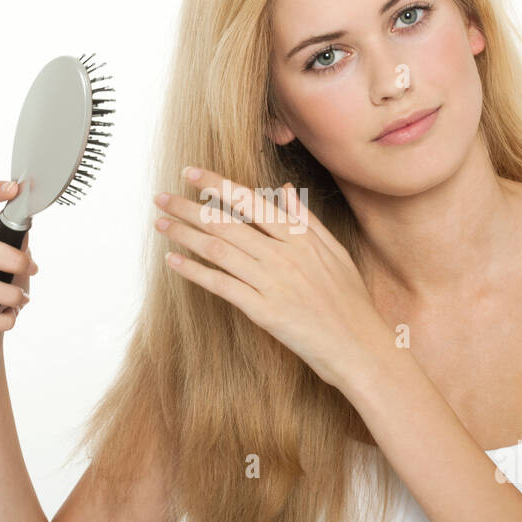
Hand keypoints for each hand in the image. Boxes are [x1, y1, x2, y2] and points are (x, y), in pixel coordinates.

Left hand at [153, 166, 388, 389]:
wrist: (361, 348)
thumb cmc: (350, 302)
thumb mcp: (335, 252)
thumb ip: (306, 220)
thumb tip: (285, 189)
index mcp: (301, 237)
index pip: (251, 202)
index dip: (217, 185)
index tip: (191, 173)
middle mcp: (284, 255)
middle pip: (227, 223)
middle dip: (189, 207)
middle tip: (161, 197)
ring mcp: (273, 282)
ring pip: (219, 250)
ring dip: (185, 235)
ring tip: (161, 224)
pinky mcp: (264, 312)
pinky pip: (222, 286)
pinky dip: (194, 272)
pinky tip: (173, 262)